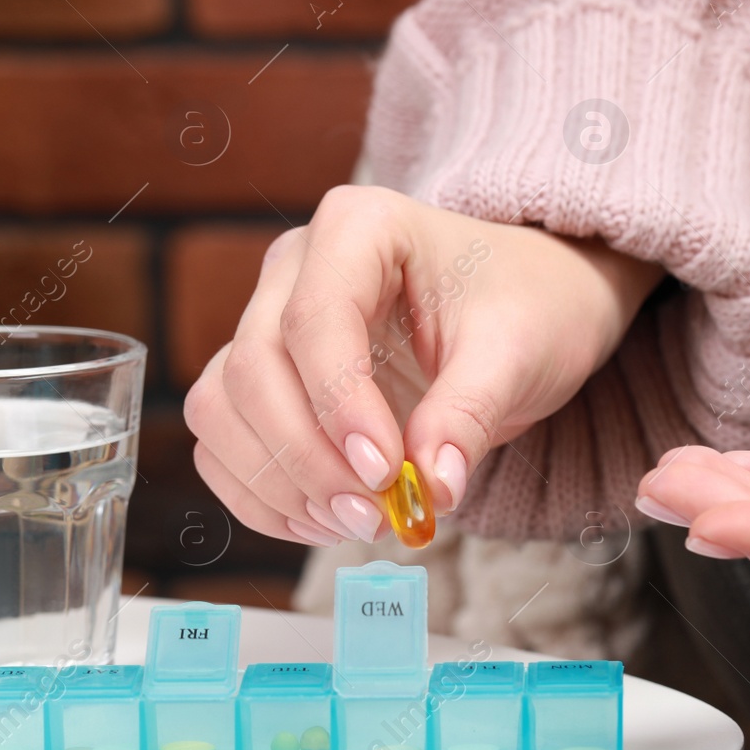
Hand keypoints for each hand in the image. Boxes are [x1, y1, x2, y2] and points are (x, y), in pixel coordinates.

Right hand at [185, 185, 662, 545]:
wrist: (527, 308)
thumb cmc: (526, 306)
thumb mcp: (518, 353)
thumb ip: (469, 414)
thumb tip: (433, 489)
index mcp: (358, 227)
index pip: (314, 320)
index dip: (338, 405)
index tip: (384, 473)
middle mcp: (295, 266)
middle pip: (255, 368)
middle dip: (307, 457)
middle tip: (375, 515)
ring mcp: (267, 319)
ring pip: (221, 407)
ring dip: (276, 481)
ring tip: (355, 522)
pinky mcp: (260, 376)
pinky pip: (222, 440)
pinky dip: (260, 492)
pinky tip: (322, 521)